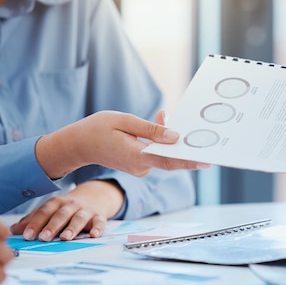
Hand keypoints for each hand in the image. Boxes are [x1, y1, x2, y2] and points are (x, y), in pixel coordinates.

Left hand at [10, 180, 123, 240]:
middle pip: (60, 214)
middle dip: (52, 226)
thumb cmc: (68, 207)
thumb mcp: (51, 210)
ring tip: (65, 237)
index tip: (26, 235)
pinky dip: (98, 228)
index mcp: (56, 203)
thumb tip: (13, 230)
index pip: (44, 212)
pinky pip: (99, 222)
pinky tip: (94, 235)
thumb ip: (34, 220)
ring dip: (72, 227)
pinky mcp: (99, 216)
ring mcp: (86, 210)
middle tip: (43, 237)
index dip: (35, 223)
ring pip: (79, 218)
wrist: (95, 195)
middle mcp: (71, 205)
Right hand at [36, 110, 209, 179]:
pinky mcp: (139, 165)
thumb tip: (175, 137)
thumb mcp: (124, 121)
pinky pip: (155, 152)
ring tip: (162, 116)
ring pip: (162, 152)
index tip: (207, 161)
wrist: (78, 144)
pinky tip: (158, 123)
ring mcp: (140, 168)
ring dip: (167, 136)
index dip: (189, 161)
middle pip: (169, 154)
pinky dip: (159, 140)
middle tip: (191, 125)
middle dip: (179, 139)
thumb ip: (151, 130)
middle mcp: (140, 167)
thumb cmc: (98, 129)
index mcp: (136, 156)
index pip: (168, 160)